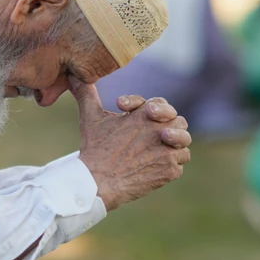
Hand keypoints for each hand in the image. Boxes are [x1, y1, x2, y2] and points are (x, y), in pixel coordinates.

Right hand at [71, 79, 190, 210]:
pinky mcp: (169, 171)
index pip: (161, 104)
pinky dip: (171, 166)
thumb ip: (87, 94)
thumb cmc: (94, 148)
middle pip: (180, 122)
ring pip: (184, 145)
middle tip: (160, 135)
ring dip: (175, 146)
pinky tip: (158, 166)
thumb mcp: (90, 117)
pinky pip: (179, 165)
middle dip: (171, 127)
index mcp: (145, 114)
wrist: (97, 181)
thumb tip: (75, 77)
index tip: (142, 117)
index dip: (155, 109)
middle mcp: (160, 130)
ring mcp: (167, 151)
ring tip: (162, 149)